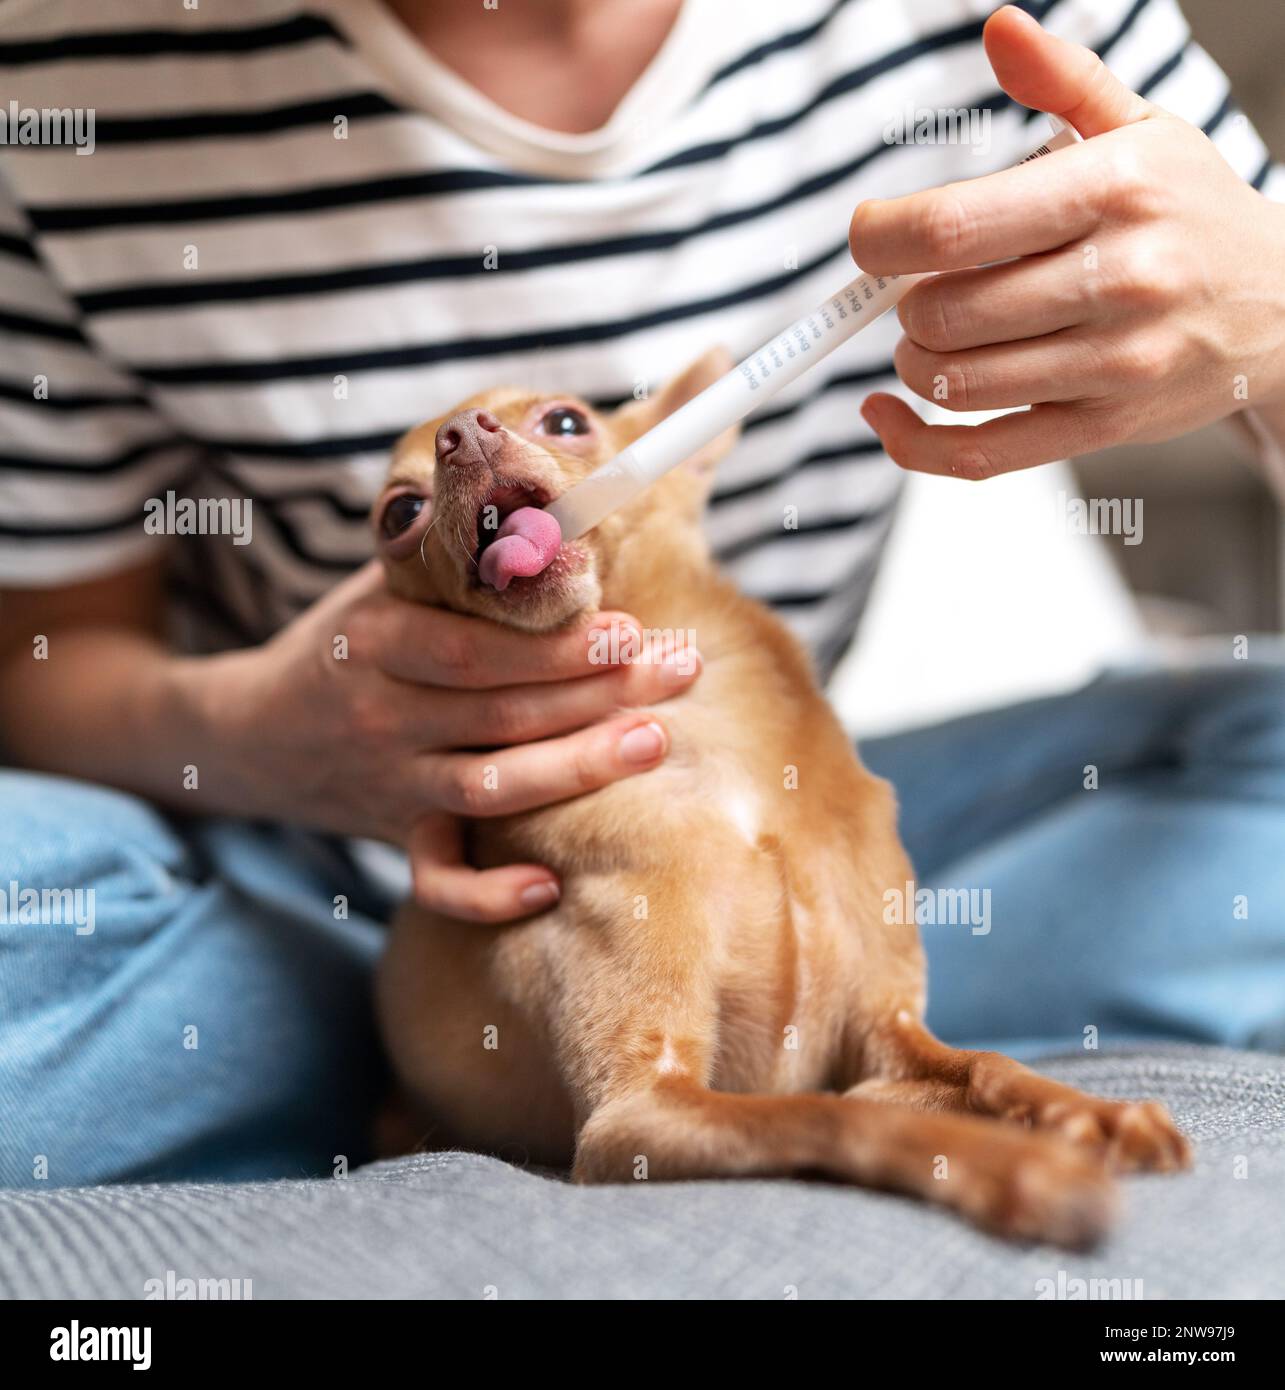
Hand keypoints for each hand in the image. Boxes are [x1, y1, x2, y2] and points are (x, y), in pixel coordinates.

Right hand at [212, 562, 698, 921]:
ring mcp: (391, 784)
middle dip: (599, 691)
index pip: (474, 650)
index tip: (630, 626)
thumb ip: (450, 566)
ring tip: (655, 740)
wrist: (251, 733)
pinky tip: (548, 886)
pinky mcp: (397, 837)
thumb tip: (557, 518)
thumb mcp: (377, 589)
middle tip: (681, 668)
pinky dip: (486, 894)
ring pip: (490, 789)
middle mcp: (382, 718)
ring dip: (577, 769)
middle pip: (501, 713)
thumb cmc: (343, 643)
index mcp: (375, 643)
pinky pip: (437, 879)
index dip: (555, 644)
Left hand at [851, 5, 1284, 479]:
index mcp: (1114, 190)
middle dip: (903, 304)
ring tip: (930, 339)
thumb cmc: (1190, 215)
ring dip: (914, 363)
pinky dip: (914, 446)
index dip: (880, 237)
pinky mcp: (1104, 427)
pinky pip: (980, 456)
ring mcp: (1114, 363)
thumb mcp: (1142, 131)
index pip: (954, 226)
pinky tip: (888, 415)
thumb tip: (999, 30)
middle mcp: (1120, 278)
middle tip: (917, 291)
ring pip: (955, 383)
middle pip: (944, 311)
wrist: (1283, 307)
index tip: (869, 235)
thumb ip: (1063, 80)